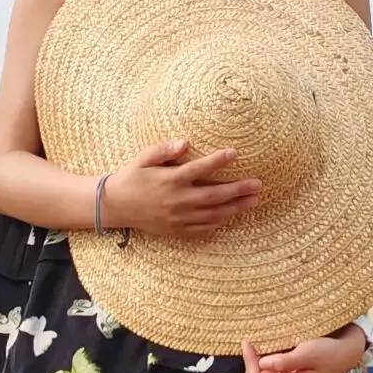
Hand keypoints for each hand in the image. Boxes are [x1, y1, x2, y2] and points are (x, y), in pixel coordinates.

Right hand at [101, 139, 261, 236]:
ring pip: (213, 214)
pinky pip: (203, 229)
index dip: (218, 160)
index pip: (199, 168)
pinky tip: (231, 216)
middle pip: (214, 195)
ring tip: (253, 201)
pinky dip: (219, 223)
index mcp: (170, 180)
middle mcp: (177, 200)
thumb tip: (185, 142)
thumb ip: (164, 150)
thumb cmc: (131, 178)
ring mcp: (178, 217)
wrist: (115, 206)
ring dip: (235, 208)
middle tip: (258, 184)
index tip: (234, 152)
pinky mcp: (176, 230)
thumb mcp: (143, 158)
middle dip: (238, 189)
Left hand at [241, 325, 366, 372]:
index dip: (249, 359)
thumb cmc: (329, 352)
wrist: (345, 355)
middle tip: (251, 345)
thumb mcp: (308, 352)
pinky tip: (264, 359)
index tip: (247, 341)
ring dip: (254, 368)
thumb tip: (262, 364)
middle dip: (249, 365)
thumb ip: (285, 361)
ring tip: (256, 350)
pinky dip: (261, 372)